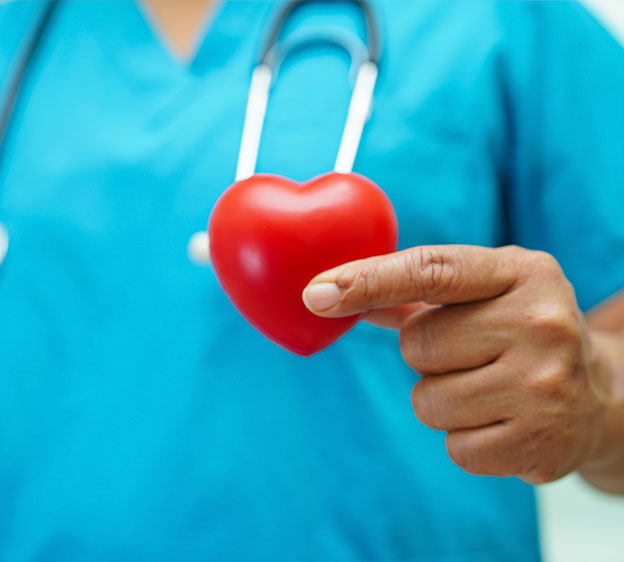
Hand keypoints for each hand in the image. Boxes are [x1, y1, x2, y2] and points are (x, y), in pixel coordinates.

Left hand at [302, 245, 611, 483]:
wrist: (597, 395)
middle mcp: (541, 323)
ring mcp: (546, 385)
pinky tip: (502, 420)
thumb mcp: (484, 293)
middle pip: (417, 346)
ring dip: (442, 398)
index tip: (316, 293)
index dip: (368, 280)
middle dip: (428, 354)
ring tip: (488, 388)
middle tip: (472, 354)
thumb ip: (411, 291)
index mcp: (521, 272)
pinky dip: (465, 437)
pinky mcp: (541, 442)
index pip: (430, 271)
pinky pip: (454, 447)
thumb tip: (332, 293)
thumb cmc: (521, 332)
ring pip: (428, 401)